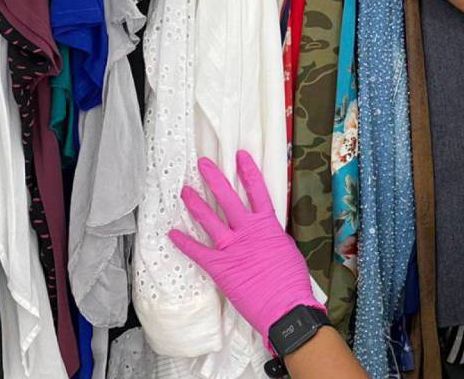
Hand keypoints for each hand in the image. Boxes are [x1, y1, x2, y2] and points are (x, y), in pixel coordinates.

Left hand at [169, 151, 323, 350]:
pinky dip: (184, 243)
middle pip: (229, 199)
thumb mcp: (287, 251)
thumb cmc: (291, 282)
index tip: (240, 156)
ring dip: (196, 204)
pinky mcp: (220, 267)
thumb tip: (266, 233)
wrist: (285, 307)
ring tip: (184, 190)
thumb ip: (273, 238)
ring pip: (210, 220)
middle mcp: (248, 232)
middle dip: (215, 179)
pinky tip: (172, 233)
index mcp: (268, 226)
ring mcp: (232, 248)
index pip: (257, 192)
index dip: (248, 172)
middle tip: (203, 164)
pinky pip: (198, 252)